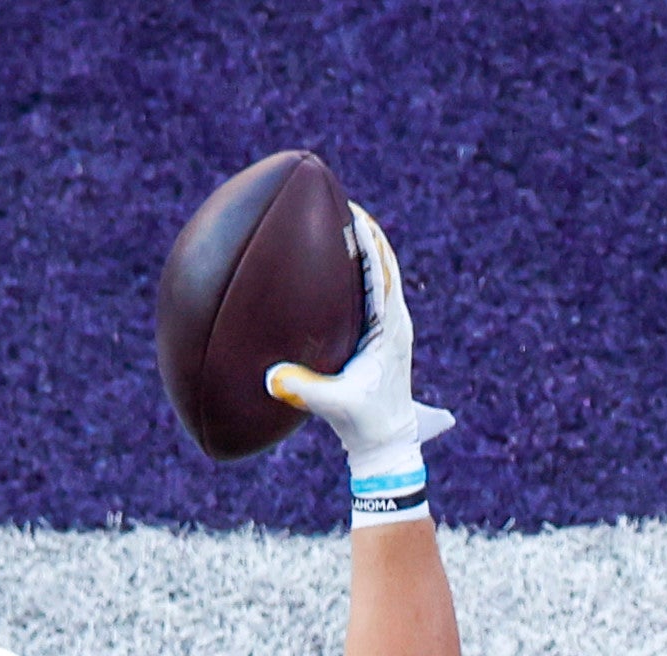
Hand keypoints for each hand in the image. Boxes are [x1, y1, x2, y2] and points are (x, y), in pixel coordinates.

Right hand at [265, 203, 454, 486]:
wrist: (388, 443)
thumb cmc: (364, 424)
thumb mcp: (334, 405)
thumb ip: (304, 390)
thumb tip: (271, 378)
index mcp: (390, 330)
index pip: (382, 274)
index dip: (368, 242)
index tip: (354, 213)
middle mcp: (396, 322)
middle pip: (385, 263)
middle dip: (365, 232)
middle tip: (343, 202)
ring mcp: (392, 327)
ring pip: (382, 274)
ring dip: (365, 247)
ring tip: (342, 219)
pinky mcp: (384, 335)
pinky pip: (373, 291)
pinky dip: (359, 269)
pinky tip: (338, 260)